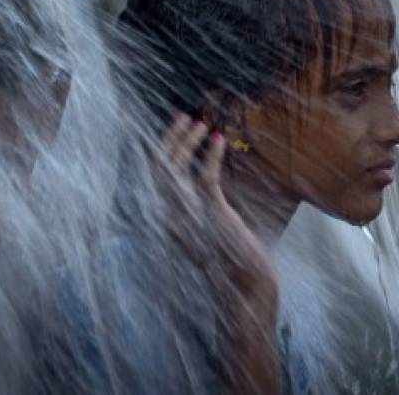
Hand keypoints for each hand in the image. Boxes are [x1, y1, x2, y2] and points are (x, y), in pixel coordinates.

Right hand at [152, 113, 279, 392]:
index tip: (176, 128)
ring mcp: (188, 215)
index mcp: (165, 218)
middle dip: (172, 138)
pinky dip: (210, 155)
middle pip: (160, 167)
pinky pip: (204, 177)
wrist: (244, 281)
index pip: (155, 176)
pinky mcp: (209, 214)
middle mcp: (170, 215)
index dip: (163, 149)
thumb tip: (196, 179)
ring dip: (189, 141)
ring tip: (203, 123)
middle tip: (187, 116)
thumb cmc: (229, 255)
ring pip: (177, 168)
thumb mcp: (205, 227)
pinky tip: (219, 141)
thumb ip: (194, 206)